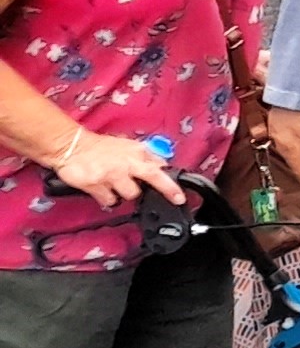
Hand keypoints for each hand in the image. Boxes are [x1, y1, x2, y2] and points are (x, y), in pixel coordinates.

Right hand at [45, 127, 184, 207]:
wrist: (70, 146)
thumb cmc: (98, 147)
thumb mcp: (127, 146)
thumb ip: (144, 156)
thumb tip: (161, 165)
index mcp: (136, 152)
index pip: (160, 167)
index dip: (171, 182)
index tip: (181, 194)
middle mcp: (127, 163)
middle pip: (155, 178)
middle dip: (168, 190)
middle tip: (176, 198)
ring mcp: (112, 175)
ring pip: (131, 195)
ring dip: (126, 194)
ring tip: (117, 186)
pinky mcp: (96, 186)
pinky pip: (110, 201)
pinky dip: (108, 199)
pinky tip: (104, 191)